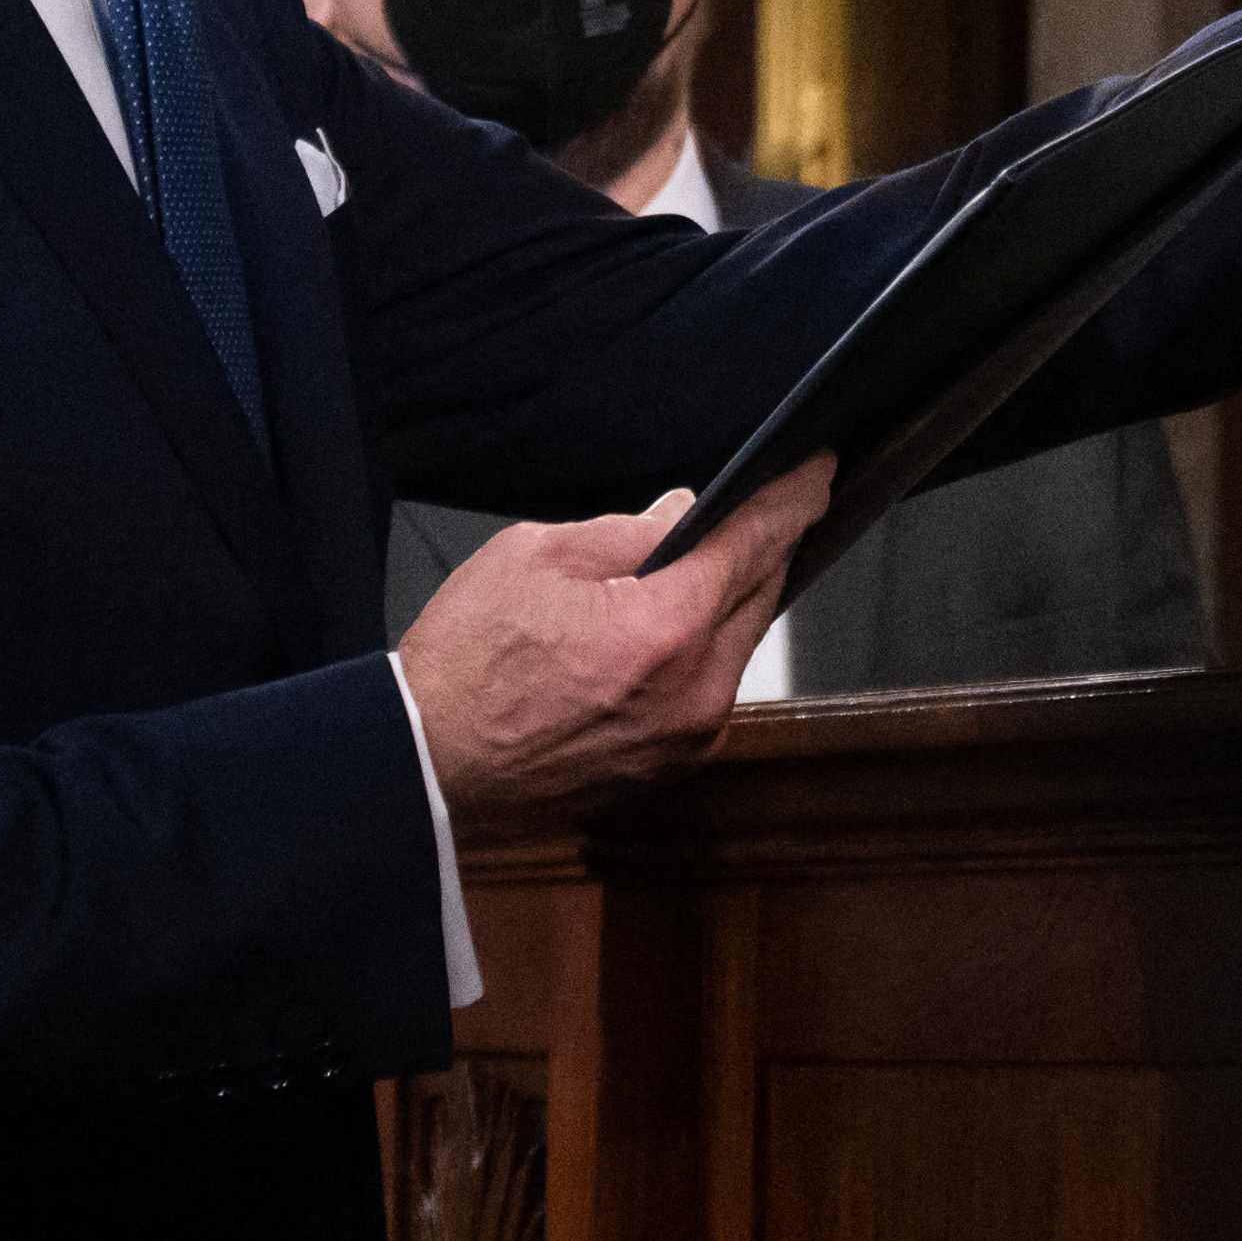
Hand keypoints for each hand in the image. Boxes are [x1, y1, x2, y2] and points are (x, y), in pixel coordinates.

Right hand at [399, 455, 835, 828]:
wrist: (422, 770)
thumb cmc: (463, 665)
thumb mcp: (534, 558)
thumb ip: (626, 533)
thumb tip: (683, 513)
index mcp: (665, 631)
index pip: (756, 545)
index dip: (793, 500)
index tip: (819, 471)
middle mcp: (694, 691)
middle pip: (761, 596)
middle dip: (770, 545)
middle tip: (778, 503)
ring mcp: (687, 737)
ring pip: (740, 645)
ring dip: (736, 599)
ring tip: (719, 558)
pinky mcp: (670, 766)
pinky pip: (710, 687)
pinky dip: (707, 647)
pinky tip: (681, 622)